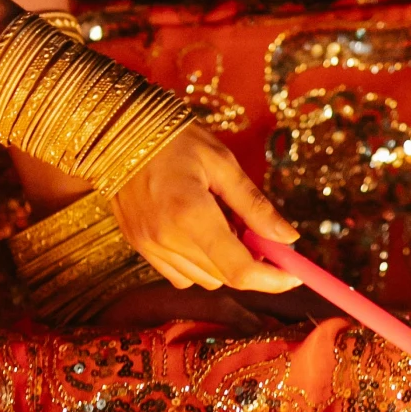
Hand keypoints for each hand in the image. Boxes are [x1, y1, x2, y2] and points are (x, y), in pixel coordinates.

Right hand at [111, 123, 301, 292]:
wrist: (116, 132)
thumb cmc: (173, 139)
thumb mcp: (222, 162)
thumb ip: (255, 205)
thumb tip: (289, 239)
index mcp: (191, 214)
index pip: (240, 270)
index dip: (273, 279)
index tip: (294, 274)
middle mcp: (168, 239)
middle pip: (226, 278)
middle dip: (250, 263)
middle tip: (253, 228)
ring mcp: (150, 247)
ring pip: (205, 279)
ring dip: (223, 262)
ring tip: (219, 221)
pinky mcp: (140, 248)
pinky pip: (181, 275)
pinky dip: (198, 263)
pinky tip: (196, 231)